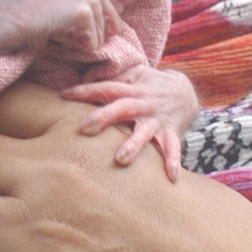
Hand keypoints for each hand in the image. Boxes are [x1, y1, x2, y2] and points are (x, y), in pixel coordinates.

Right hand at [30, 0, 122, 61]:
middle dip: (91, 35)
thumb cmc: (42, 13)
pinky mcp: (83, 14)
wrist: (19, 15)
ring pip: (101, 38)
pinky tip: (59, 33)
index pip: (118, 9)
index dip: (101, 24)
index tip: (77, 22)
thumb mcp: (71, 4)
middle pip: (112, 27)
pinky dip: (75, 46)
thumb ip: (95, 9)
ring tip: (60, 28)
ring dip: (80, 41)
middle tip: (66, 26)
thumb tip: (117, 28)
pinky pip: (91, 45)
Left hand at [62, 64, 199, 177]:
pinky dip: (173, 161)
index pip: (106, 88)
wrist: (186, 92)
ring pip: (145, 132)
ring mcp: (157, 120)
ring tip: (121, 159)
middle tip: (84, 128)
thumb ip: (113, 78)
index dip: (86, 91)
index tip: (64, 95)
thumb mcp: (134, 74)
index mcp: (132, 89)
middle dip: (104, 117)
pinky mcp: (172, 132)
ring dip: (134, 145)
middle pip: (123, 108)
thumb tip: (84, 79)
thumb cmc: (150, 84)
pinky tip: (172, 176)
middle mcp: (144, 104)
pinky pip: (173, 148)